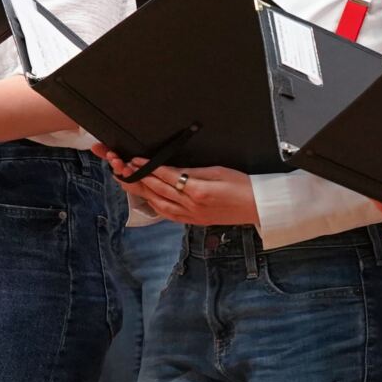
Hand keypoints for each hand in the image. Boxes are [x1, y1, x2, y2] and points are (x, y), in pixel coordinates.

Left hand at [97, 151, 259, 225]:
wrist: (259, 207)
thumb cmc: (245, 186)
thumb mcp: (219, 171)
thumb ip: (193, 171)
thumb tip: (172, 168)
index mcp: (198, 190)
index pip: (166, 176)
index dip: (148, 168)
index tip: (135, 160)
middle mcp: (191, 206)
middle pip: (157, 191)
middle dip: (137, 178)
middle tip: (122, 168)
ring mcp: (191, 216)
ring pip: (158, 204)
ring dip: (141, 192)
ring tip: (127, 182)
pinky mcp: (194, 221)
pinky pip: (167, 214)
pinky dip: (154, 205)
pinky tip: (147, 199)